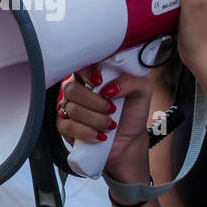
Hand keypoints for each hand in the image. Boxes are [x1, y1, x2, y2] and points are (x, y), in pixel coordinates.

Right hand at [56, 65, 153, 182]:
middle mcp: (77, 89)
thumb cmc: (132, 113)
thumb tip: (109, 88)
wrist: (128, 140)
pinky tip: (99, 136)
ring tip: (110, 125)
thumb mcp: (142, 92)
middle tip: (112, 109)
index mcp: (92, 75)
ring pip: (72, 109)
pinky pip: (68, 126)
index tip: (100, 82)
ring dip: (96, 120)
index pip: (79, 65)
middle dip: (96, 103)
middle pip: (72, 88)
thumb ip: (131, 81)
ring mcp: (68, 107)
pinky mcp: (64, 126)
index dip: (86, 73)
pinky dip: (87, 133)